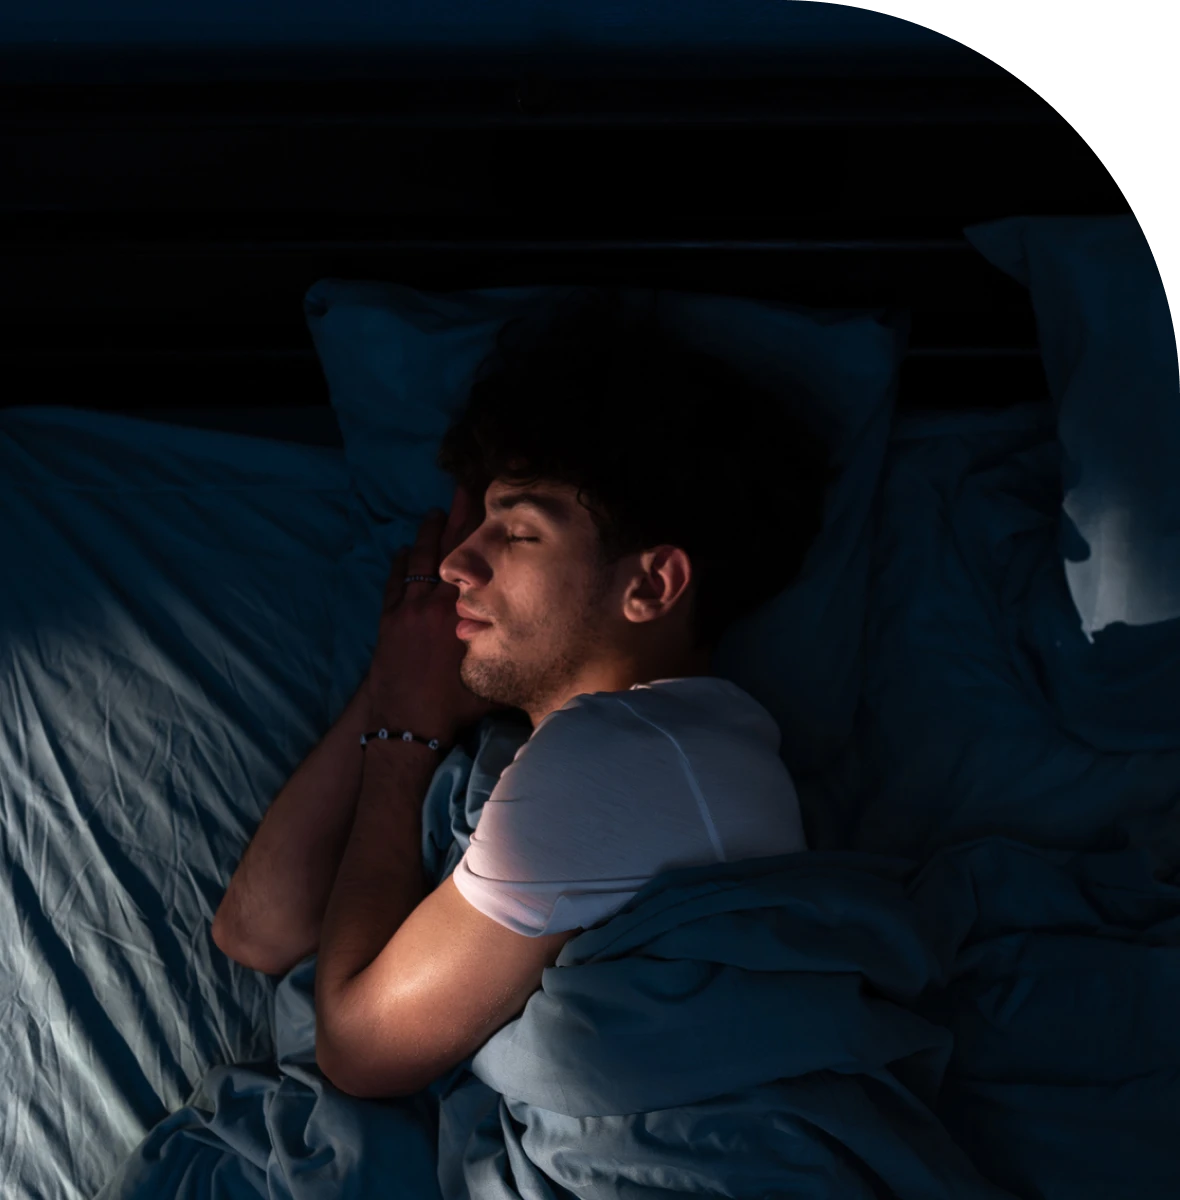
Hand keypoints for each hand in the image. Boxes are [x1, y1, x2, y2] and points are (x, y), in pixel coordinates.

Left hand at [368, 485, 503, 745]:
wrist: (404, 728)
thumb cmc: (453, 708)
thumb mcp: (491, 678)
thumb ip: (511, 653)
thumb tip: (546, 643)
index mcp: (461, 615)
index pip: (474, 562)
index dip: (480, 530)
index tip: (487, 501)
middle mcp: (433, 605)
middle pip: (446, 551)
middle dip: (456, 518)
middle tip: (463, 486)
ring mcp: (406, 611)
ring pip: (418, 562)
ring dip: (427, 535)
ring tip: (435, 511)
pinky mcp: (388, 622)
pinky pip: (395, 583)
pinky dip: (401, 564)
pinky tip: (404, 550)